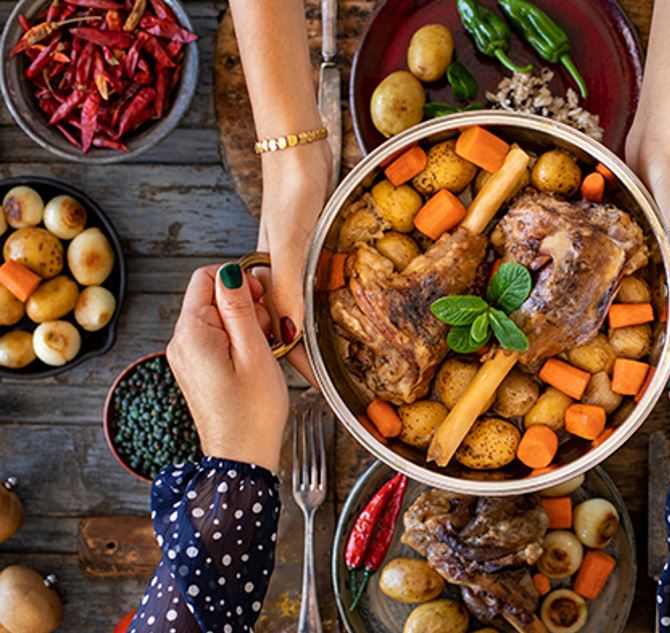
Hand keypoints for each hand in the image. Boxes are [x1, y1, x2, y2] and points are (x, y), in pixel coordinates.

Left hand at [167, 263, 289, 470]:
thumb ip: (239, 307)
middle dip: (245, 305)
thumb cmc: (252, 412)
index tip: (263, 301)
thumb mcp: (254, 351)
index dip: (239, 281)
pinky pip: (216, 339)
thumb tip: (231, 272)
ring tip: (264, 350)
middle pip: (212, 296)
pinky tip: (255, 361)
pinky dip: (238, 342)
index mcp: (192, 332)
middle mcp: (181, 342)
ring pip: (217, 318)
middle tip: (268, 332)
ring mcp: (186, 357)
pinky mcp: (196, 369)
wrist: (242, 456)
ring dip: (245, 325)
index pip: (207, 277)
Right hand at [257, 143, 331, 385]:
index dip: (307, 370)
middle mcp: (280, 282)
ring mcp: (295, 268)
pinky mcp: (309, 252)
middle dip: (318, 362)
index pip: (286, 342)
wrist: (296, 153)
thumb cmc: (291, 197)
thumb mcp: (292, 249)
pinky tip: (349, 313)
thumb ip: (290, 292)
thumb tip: (292, 339)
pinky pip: (319, 290)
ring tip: (352, 363)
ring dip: (325, 337)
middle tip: (347, 387)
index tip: (330, 395)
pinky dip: (331, 307)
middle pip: (295, 333)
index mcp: (270, 288)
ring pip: (308, 313)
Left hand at [625, 138, 669, 331]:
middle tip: (639, 346)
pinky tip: (605, 276)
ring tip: (615, 323)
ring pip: (654, 273)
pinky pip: (634, 251)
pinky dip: (623, 263)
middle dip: (662, 317)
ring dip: (639, 293)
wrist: (661, 136)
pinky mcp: (643, 222)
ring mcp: (663, 237)